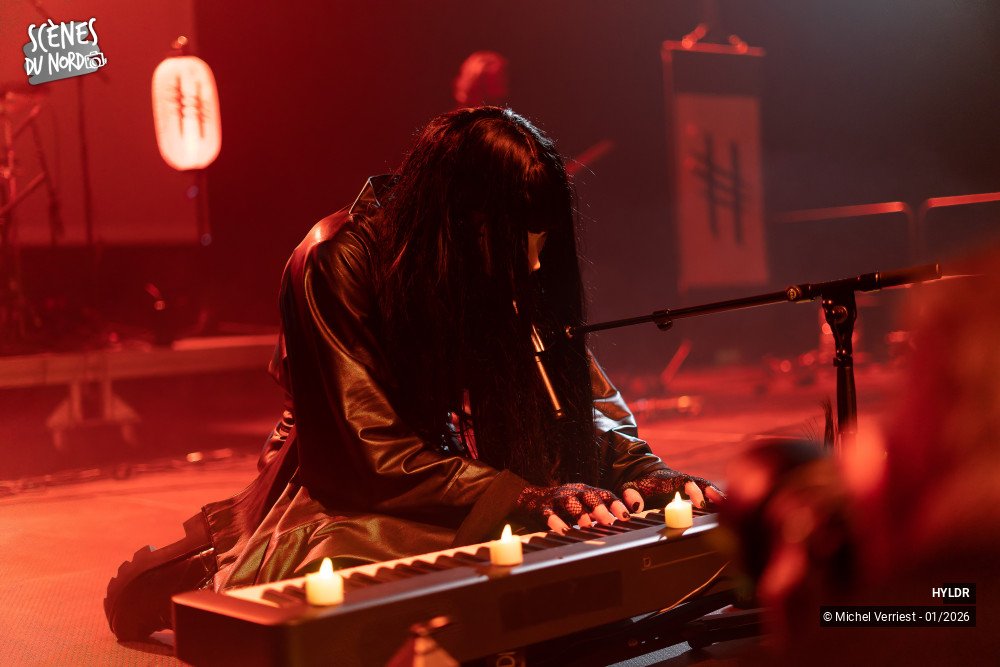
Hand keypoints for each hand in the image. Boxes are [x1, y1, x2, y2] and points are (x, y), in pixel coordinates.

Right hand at [515, 483, 630, 532]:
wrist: (532, 500)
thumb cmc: (565, 505)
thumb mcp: (586, 505)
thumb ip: (605, 511)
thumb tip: (630, 516)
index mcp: (586, 492)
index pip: (604, 494)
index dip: (616, 504)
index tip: (625, 516)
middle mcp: (574, 493)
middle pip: (588, 495)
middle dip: (599, 508)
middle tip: (608, 521)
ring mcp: (557, 499)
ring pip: (569, 502)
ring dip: (579, 513)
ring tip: (587, 526)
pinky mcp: (542, 508)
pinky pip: (548, 513)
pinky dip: (555, 521)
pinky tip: (562, 530)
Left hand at [619, 468, 724, 512]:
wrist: (642, 472)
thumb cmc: (638, 482)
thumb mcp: (629, 487)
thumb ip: (630, 495)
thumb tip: (636, 506)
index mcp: (668, 479)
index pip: (684, 482)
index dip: (694, 491)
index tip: (700, 503)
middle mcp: (680, 480)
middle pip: (699, 483)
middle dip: (711, 492)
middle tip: (721, 502)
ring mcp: (686, 484)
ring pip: (704, 486)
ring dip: (716, 494)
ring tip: (728, 504)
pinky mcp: (689, 490)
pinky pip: (704, 491)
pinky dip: (714, 497)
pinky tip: (724, 506)